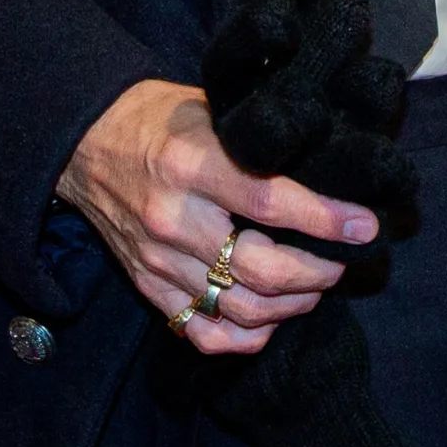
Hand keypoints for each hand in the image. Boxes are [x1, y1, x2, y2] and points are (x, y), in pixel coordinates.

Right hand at [57, 79, 378, 355]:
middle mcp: (173, 218)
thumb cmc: (155, 118)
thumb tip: (329, 162)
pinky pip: (203, 333)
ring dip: (291, 306)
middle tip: (341, 262)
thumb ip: (258, 139)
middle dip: (317, 274)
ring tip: (313, 288)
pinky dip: (246, 337)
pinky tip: (269, 318)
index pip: (269, 203)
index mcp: (190, 164)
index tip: (365, 226)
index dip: (326, 220)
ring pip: (240, 309)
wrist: (80, 141)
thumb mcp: (207, 108)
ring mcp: (157, 260)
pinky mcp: (147, 285)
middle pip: (261, 270)